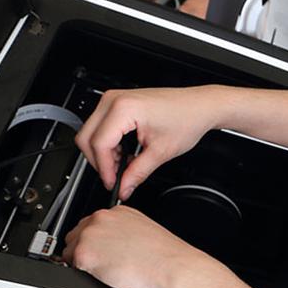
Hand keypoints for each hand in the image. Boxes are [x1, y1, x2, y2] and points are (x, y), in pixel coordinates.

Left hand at [62, 206, 222, 287]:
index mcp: (118, 212)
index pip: (93, 223)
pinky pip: (71, 266)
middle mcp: (102, 218)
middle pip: (77, 234)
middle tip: (104, 263)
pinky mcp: (85, 253)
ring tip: (107, 270)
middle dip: (86, 249)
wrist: (172, 267)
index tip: (101, 249)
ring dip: (82, 261)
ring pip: (70, 250)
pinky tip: (104, 275)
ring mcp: (91, 234)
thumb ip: (124, 232)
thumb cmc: (165, 257)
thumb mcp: (144, 232)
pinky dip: (84, 273)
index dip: (95, 240)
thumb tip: (115, 243)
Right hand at [76, 85, 234, 199]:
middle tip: (116, 178)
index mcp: (124, 109)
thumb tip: (123, 187)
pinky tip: (125, 153)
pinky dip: (108, 143)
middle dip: (100, 162)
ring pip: (91, 132)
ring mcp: (114, 99)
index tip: (113, 183)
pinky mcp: (118, 103)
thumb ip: (137, 173)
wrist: (200, 105)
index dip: (104, 169)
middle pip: (87, 137)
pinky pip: (100, 126)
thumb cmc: (187, 118)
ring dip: (104, 153)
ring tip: (125, 165)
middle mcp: (114, 100)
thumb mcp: (161, 152)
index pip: (99, 144)